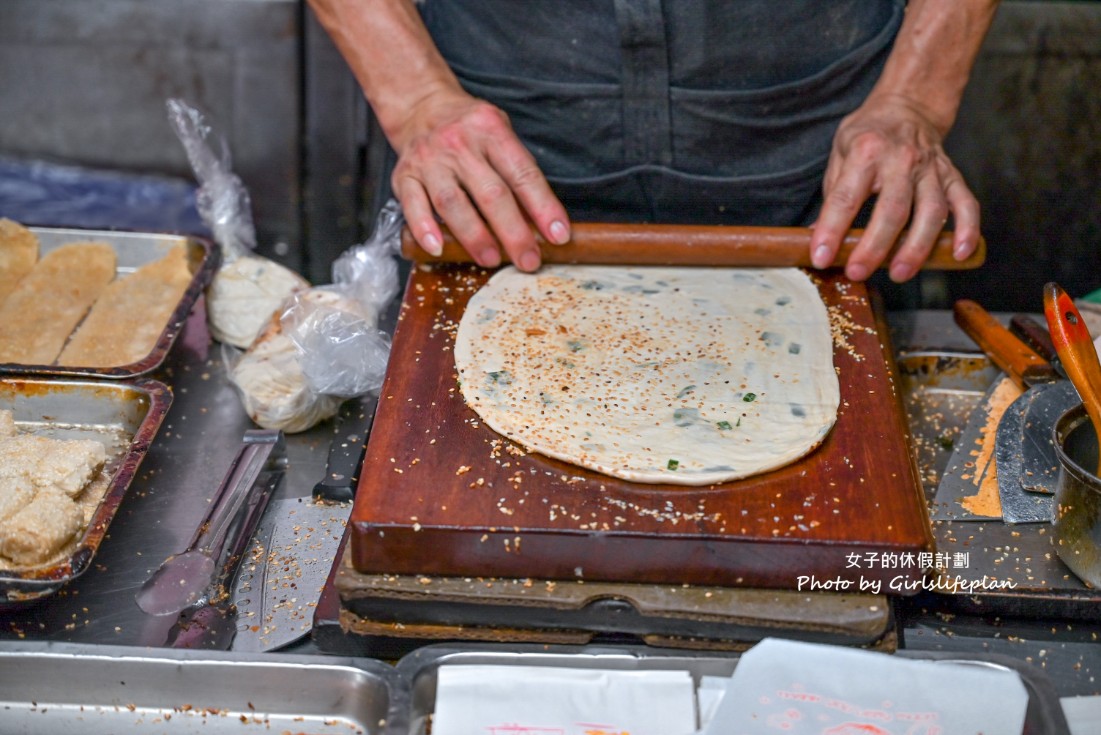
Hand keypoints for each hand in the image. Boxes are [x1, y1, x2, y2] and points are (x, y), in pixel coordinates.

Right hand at [391, 89, 570, 270]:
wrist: (421, 106)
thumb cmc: (470, 130)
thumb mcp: (500, 134)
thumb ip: (516, 171)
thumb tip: (541, 222)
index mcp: (491, 131)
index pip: (523, 174)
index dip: (544, 207)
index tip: (559, 236)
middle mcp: (459, 144)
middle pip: (491, 193)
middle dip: (513, 232)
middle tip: (529, 261)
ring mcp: (429, 160)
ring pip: (452, 202)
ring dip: (474, 236)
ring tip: (491, 259)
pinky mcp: (403, 175)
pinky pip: (412, 204)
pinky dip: (424, 228)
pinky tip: (437, 247)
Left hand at [809, 93, 980, 282]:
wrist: (907, 106)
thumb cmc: (868, 135)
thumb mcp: (839, 154)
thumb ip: (833, 196)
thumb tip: (818, 238)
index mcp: (866, 153)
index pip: (845, 197)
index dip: (831, 230)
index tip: (821, 257)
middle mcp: (901, 159)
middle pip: (892, 210)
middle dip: (874, 247)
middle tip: (858, 272)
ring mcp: (931, 168)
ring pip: (931, 211)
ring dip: (916, 247)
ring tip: (900, 273)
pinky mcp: (952, 176)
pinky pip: (966, 203)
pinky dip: (968, 230)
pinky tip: (960, 253)